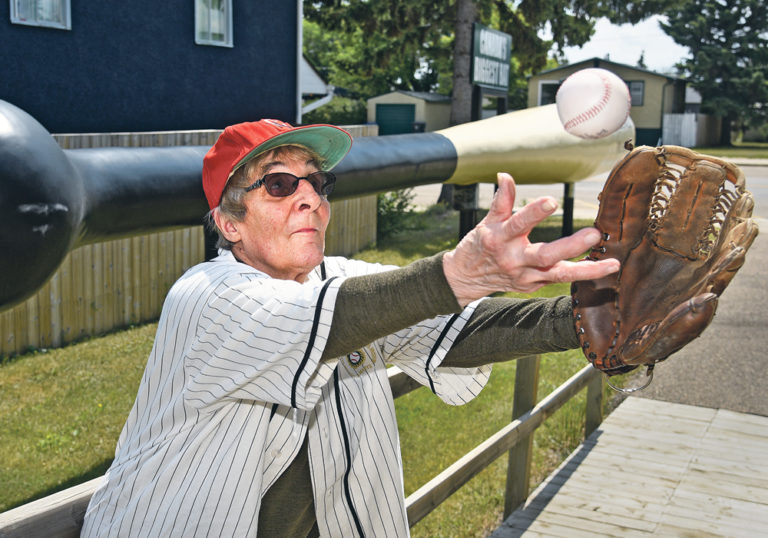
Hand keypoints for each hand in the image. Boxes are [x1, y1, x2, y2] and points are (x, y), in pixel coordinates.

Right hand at [442, 173, 619, 306]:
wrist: (465, 278)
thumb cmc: (479, 245)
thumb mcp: (486, 222)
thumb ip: (501, 200)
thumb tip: (505, 175)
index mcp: (500, 238)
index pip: (518, 224)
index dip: (534, 213)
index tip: (552, 201)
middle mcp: (514, 260)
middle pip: (545, 255)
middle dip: (571, 246)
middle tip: (594, 234)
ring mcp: (524, 276)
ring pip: (559, 275)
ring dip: (587, 270)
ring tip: (612, 264)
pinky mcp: (532, 285)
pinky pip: (559, 280)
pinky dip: (581, 275)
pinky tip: (603, 268)